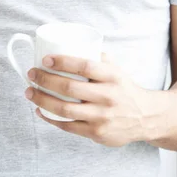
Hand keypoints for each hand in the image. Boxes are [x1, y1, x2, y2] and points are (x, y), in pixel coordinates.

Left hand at [24, 53, 151, 146]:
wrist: (146, 117)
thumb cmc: (124, 88)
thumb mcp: (116, 69)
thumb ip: (97, 57)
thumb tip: (72, 43)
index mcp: (112, 76)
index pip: (85, 66)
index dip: (63, 62)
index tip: (45, 59)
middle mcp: (108, 96)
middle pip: (70, 88)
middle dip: (45, 80)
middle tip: (31, 74)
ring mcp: (102, 117)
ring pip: (65, 109)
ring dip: (43, 100)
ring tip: (30, 92)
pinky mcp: (97, 133)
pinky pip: (68, 126)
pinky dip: (51, 119)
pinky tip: (41, 110)